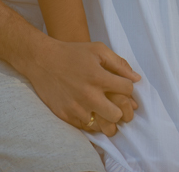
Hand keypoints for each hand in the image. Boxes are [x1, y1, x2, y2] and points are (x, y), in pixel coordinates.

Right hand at [20, 38, 140, 136]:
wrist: (42, 60)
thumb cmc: (72, 53)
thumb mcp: (98, 50)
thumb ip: (119, 64)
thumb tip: (136, 79)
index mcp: (98, 77)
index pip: (127, 90)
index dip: (129, 88)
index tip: (123, 87)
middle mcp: (88, 95)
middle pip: (118, 114)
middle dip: (122, 110)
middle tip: (119, 106)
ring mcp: (76, 108)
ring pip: (103, 126)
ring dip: (106, 119)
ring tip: (105, 112)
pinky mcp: (65, 115)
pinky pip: (86, 128)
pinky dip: (92, 121)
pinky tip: (92, 112)